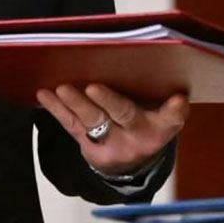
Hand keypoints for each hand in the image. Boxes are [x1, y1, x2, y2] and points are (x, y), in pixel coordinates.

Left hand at [36, 83, 188, 176]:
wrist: (132, 165)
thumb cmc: (147, 122)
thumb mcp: (161, 113)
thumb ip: (159, 95)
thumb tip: (143, 58)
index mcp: (162, 126)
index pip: (172, 117)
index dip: (175, 109)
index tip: (178, 99)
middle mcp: (138, 136)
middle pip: (124, 115)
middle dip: (108, 101)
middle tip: (93, 87)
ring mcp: (113, 144)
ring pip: (94, 121)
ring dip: (76, 103)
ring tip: (62, 88)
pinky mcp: (89, 148)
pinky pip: (72, 126)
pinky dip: (58, 109)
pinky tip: (45, 94)